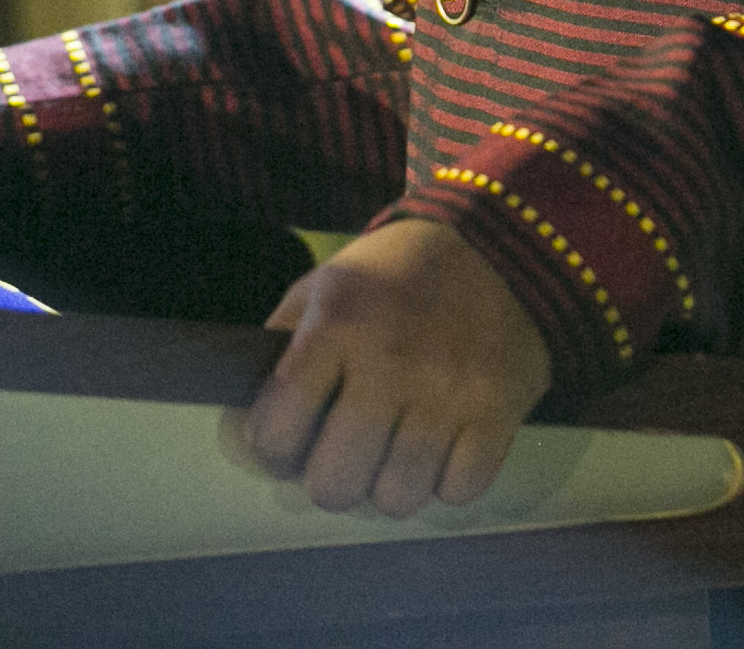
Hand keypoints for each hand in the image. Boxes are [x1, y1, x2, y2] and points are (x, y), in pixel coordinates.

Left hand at [228, 218, 551, 516]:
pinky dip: (446, 479)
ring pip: (396, 499)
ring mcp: (448, 390)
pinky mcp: (499, 410)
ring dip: (390, 483)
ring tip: (395, 446)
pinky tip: (442, 443)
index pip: (274, 435)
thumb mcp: (322, 289)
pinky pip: (457, 492)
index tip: (289, 436)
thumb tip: (245, 439)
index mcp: (335, 325)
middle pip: (334, 486)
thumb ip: (278, 355)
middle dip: (332, 478)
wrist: (496, 244)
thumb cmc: (393, 276)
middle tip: (345, 452)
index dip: (272, 447)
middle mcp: (390, 360)